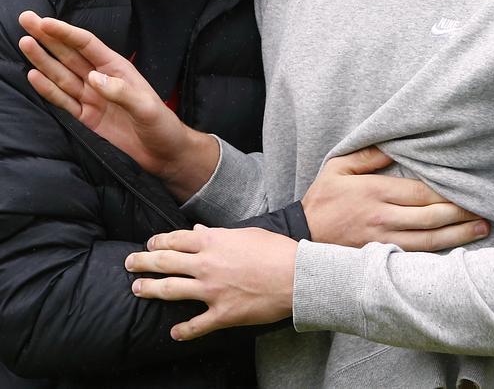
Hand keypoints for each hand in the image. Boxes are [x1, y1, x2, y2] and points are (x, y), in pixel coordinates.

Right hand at [18, 11, 218, 199]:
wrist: (164, 155)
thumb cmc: (162, 126)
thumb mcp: (147, 107)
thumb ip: (121, 92)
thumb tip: (93, 78)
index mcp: (117, 69)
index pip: (86, 44)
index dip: (65, 33)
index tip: (44, 22)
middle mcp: (101, 79)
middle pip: (69, 54)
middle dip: (47, 36)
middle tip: (26, 18)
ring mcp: (91, 98)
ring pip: (61, 74)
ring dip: (43, 59)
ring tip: (24, 42)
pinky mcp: (86, 118)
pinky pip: (63, 101)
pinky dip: (48, 89)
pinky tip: (33, 76)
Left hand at [125, 225, 295, 339]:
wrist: (296, 275)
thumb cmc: (275, 249)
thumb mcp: (246, 233)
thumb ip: (219, 233)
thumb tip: (198, 229)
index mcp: (213, 240)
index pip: (176, 239)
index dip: (158, 241)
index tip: (149, 244)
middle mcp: (206, 264)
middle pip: (166, 262)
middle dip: (144, 262)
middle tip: (129, 264)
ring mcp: (212, 290)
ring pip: (172, 289)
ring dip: (151, 290)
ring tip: (137, 289)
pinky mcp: (222, 314)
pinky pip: (196, 325)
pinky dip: (183, 330)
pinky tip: (173, 333)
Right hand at [303, 146, 488, 250]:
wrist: (302, 238)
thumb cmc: (323, 199)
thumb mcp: (338, 167)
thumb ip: (368, 155)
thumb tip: (395, 143)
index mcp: (376, 192)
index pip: (421, 192)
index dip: (447, 191)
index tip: (467, 187)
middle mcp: (384, 217)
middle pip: (431, 216)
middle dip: (460, 212)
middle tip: (484, 209)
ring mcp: (384, 241)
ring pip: (430, 240)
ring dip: (458, 234)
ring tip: (482, 228)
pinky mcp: (382, 257)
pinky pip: (417, 257)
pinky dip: (440, 254)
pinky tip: (457, 250)